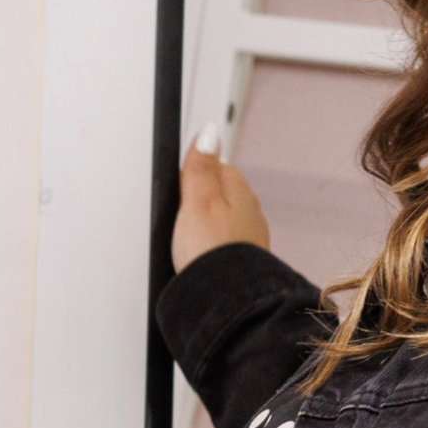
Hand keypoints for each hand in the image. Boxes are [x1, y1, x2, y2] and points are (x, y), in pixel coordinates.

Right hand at [172, 139, 270, 274]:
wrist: (226, 296)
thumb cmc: (212, 251)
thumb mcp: (197, 201)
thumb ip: (200, 166)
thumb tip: (209, 131)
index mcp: (238, 190)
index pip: (216, 165)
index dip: (193, 172)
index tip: (178, 184)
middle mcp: (249, 210)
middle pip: (219, 192)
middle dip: (201, 197)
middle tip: (180, 210)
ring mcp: (248, 234)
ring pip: (222, 218)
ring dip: (207, 222)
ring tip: (188, 234)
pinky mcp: (241, 258)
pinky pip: (224, 241)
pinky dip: (212, 244)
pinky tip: (200, 254)